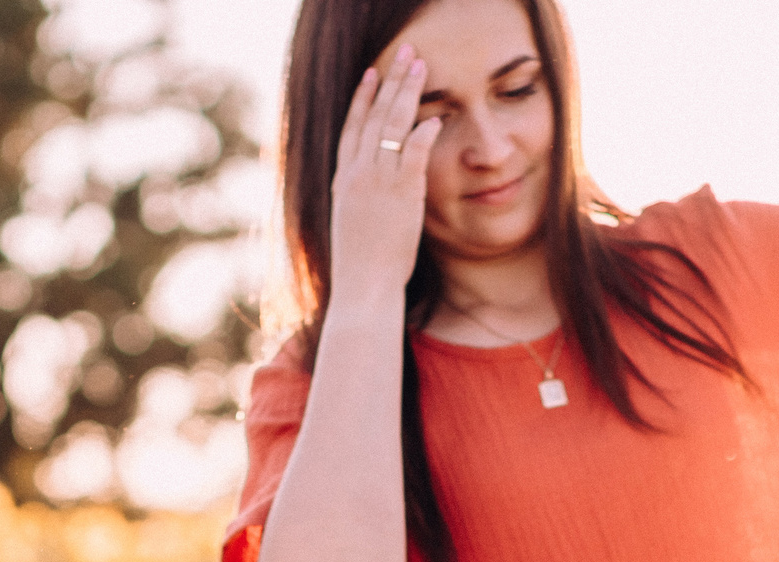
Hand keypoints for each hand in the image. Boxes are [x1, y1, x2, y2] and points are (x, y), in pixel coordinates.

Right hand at [328, 46, 442, 314]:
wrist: (362, 289)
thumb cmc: (361, 267)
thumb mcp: (354, 224)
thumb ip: (362, 199)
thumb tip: (374, 190)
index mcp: (344, 180)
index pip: (352, 128)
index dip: (363, 97)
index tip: (372, 73)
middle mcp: (358, 175)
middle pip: (374, 117)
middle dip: (391, 82)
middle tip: (406, 56)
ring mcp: (378, 184)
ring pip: (392, 128)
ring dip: (408, 94)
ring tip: (421, 68)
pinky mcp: (400, 197)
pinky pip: (413, 157)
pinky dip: (422, 134)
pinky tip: (434, 116)